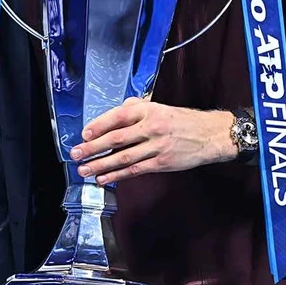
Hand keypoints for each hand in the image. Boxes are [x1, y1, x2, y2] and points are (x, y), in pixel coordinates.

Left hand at [69, 98, 235, 183]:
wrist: (210, 135)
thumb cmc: (182, 120)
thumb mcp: (159, 106)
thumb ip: (136, 107)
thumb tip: (113, 114)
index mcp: (149, 109)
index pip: (118, 116)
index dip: (98, 125)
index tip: (84, 134)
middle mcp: (152, 126)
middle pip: (116, 138)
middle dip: (93, 147)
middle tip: (75, 154)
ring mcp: (157, 146)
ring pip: (123, 157)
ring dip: (101, 164)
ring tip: (84, 170)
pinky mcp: (162, 163)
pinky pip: (135, 170)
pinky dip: (117, 175)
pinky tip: (104, 178)